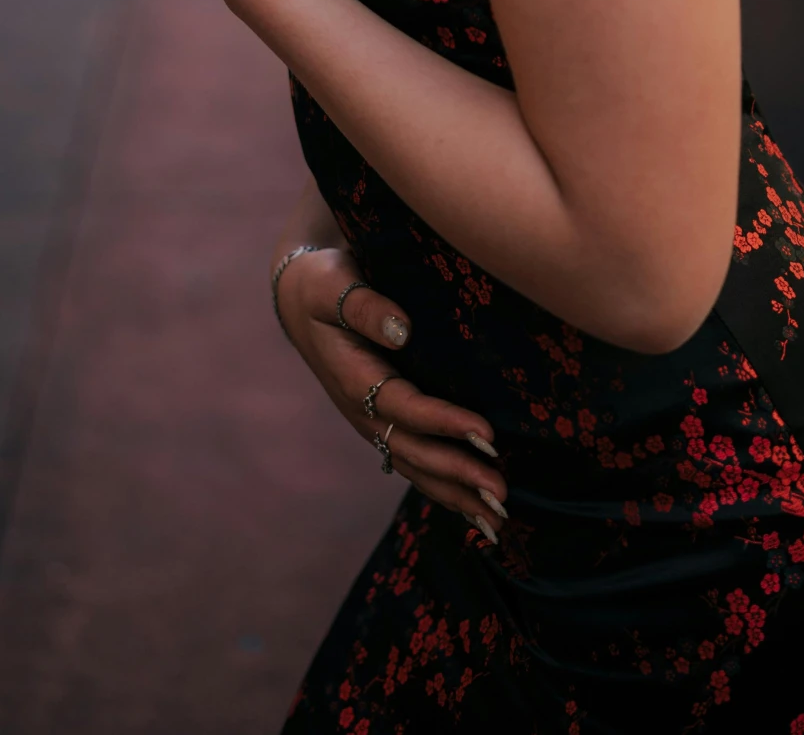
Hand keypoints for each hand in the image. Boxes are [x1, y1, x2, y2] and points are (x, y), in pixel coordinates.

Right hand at [276, 245, 507, 543]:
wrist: (301, 298)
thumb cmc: (323, 284)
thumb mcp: (333, 286)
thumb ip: (364, 306)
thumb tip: (402, 329)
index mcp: (353, 377)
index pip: (405, 406)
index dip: (444, 422)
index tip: (487, 434)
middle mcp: (362, 411)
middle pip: (414, 449)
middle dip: (458, 474)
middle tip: (502, 493)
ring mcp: (372, 423)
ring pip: (415, 467)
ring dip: (455, 493)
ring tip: (497, 519)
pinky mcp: (383, 424)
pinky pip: (413, 462)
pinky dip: (443, 488)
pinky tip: (473, 508)